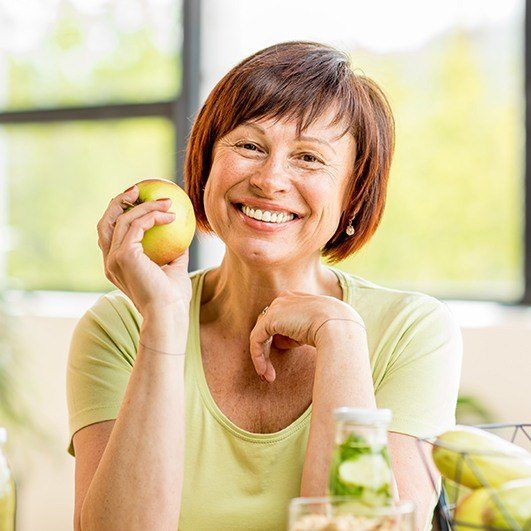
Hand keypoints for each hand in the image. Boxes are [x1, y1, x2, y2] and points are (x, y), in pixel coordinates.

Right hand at [97, 185, 191, 316]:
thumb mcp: (174, 270)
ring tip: (166, 201)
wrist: (168, 316)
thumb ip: (175, 253)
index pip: (111, 234)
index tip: (140, 201)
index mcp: (116, 266)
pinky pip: (137, 225)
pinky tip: (170, 216)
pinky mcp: (124, 256)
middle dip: (119, 202)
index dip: (121, 214)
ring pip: (122, 219)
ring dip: (145, 206)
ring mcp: (114, 258)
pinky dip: (153, 216)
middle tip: (138, 190)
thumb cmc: (173, 299)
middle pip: (106, 222)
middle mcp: (110, 261)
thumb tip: (183, 235)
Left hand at [249, 290, 363, 381]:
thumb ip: (294, 332)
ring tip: (268, 377)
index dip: (278, 338)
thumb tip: (279, 342)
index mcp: (295, 297)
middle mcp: (284, 298)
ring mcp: (276, 307)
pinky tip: (264, 371)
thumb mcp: (312, 329)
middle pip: (267, 326)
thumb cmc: (333, 330)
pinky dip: (258, 356)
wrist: (338, 327)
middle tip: (269, 371)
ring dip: (262, 357)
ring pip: (261, 334)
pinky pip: (257, 339)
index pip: (279, 318)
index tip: (283, 355)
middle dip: (267, 349)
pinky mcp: (270, 319)